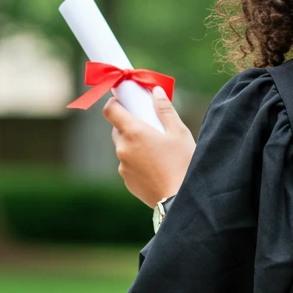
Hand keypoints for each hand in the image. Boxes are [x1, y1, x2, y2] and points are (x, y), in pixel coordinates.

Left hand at [102, 87, 195, 207]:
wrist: (180, 200)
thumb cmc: (182, 163)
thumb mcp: (179, 132)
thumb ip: (165, 109)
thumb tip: (156, 92)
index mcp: (134, 132)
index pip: (110, 110)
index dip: (115, 102)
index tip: (125, 100)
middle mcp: (123, 148)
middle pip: (117, 129)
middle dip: (130, 124)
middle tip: (149, 126)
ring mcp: (123, 166)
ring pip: (123, 148)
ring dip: (134, 144)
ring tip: (156, 150)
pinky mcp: (127, 181)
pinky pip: (128, 164)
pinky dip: (136, 161)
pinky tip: (155, 167)